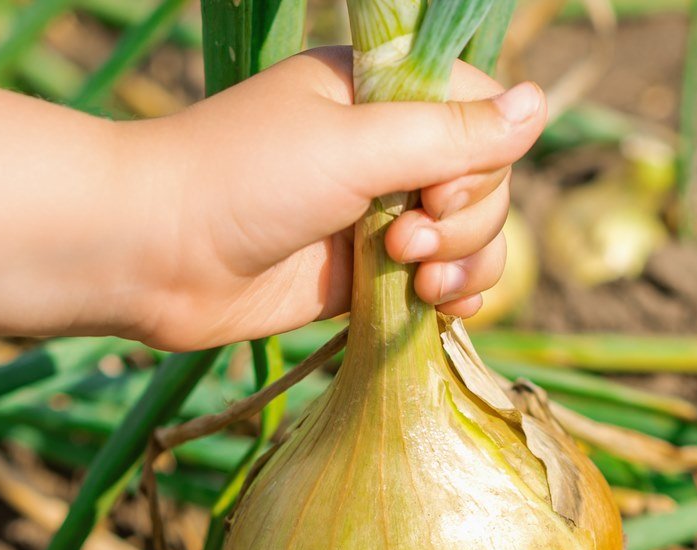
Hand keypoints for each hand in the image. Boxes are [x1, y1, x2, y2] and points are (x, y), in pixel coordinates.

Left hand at [124, 46, 545, 350]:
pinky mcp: (359, 276)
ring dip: (462, 264)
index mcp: (380, 92)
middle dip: (464, 220)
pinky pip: (434, 285)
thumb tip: (543, 104)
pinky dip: (449, 299)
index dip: (483, 159)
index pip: (481, 113)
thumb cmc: (243, 179)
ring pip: (468, 238)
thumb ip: (451, 132)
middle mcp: (382, 149)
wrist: (153, 256)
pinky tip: (436, 311)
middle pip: (484, 181)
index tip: (436, 187)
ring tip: (412, 282)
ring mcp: (373, 215)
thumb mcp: (354, 145)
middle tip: (403, 240)